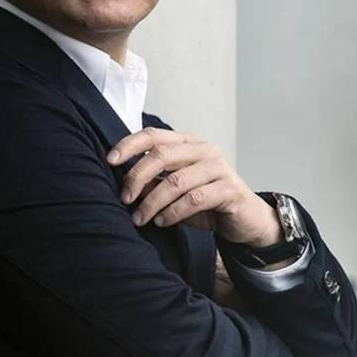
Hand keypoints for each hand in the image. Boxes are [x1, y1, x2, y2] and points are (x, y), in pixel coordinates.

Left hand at [106, 126, 282, 246]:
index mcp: (188, 143)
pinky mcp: (229, 189)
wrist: (245, 219)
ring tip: (140, 218)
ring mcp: (218, 167)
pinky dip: (173, 212)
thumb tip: (126, 185)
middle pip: (161, 154)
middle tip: (125, 199)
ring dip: (153, 202)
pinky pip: (194, 199)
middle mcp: (203, 150)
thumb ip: (153, 183)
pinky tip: (162, 222)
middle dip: (137, 177)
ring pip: (176, 181)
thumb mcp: (174, 191)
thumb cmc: (206, 202)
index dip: (129, 145)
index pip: (153, 135)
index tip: (110, 160)